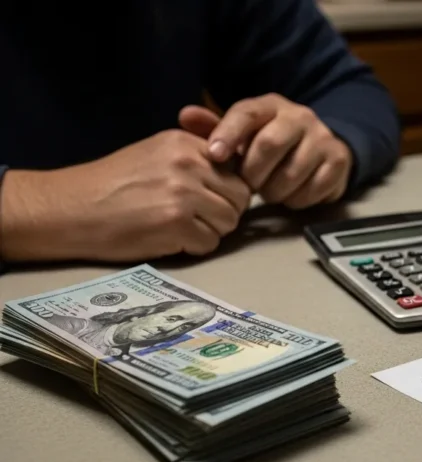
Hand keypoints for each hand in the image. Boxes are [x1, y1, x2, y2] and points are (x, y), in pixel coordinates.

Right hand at [0, 130, 249, 262]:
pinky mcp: (176, 224)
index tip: (209, 198)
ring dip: (211, 231)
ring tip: (182, 228)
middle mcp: (189, 164)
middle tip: (197, 218)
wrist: (70, 207)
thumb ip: (196, 159)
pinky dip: (194, 247)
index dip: (228, 188)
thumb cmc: (112, 184)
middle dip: (224, 211)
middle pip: (240, 197)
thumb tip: (237, 173)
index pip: (237, 168)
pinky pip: (210, 243)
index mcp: (186, 143)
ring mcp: (184, 194)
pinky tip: (170, 240)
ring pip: (229, 221)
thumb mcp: (157, 153)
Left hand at [178, 94, 351, 208]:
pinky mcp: (339, 162)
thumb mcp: (244, 132)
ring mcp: (323, 139)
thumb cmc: (272, 141)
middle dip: (253, 172)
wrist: (323, 145)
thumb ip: (214, 127)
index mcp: (271, 106)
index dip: (228, 134)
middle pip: (270, 144)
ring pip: (292, 173)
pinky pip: (313, 189)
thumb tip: (186, 115)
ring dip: (274, 190)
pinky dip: (297, 199)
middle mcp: (300, 117)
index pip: (246, 114)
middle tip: (247, 186)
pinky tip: (291, 194)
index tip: (215, 156)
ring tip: (269, 190)